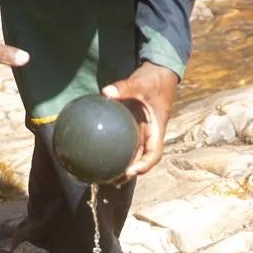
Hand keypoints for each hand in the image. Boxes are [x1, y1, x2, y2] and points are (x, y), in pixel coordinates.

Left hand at [101, 62, 179, 180]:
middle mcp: (148, 135)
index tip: (130, 171)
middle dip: (128, 173)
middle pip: (140, 161)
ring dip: (119, 167)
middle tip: (110, 179)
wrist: (158, 74)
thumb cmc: (153, 80)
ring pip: (131, 155)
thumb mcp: (141, 83)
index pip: (154, 154)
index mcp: (156, 130)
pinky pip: (122, 143)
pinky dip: (112, 151)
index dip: (144, 165)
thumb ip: (124, 87)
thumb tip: (106, 93)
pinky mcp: (131, 128)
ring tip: (101, 175)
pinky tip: (94, 154)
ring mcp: (140, 133)